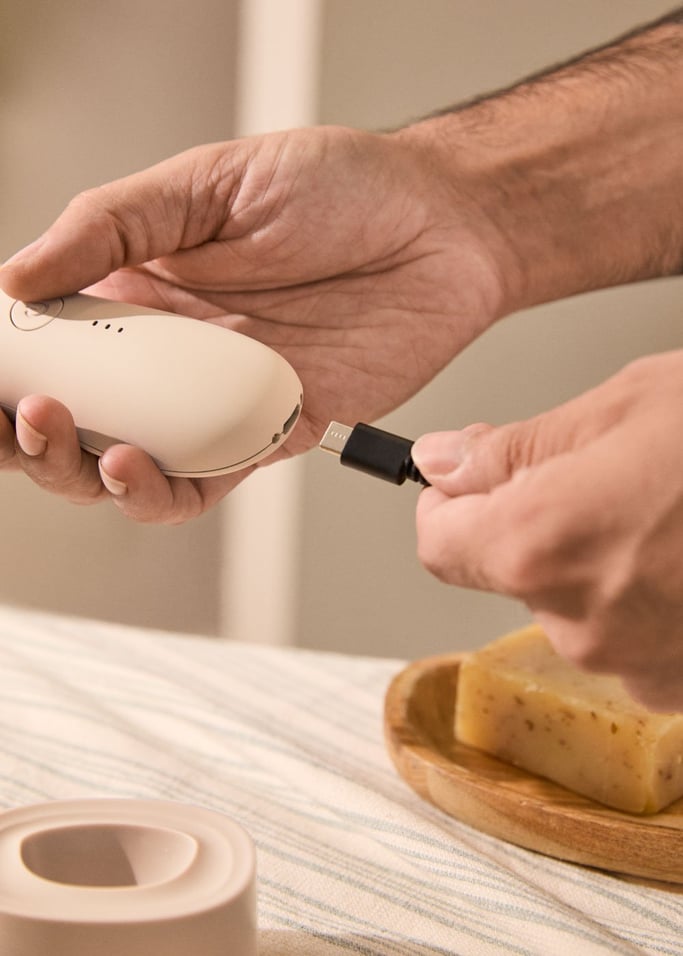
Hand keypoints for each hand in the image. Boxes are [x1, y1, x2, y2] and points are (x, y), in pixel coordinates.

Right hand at [0, 127, 507, 522]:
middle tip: (27, 418)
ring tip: (82, 446)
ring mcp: (218, 398)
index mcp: (139, 283)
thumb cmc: (338, 189)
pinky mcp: (273, 431)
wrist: (442, 230)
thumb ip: (114, 226)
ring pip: (132, 462)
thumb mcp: (211, 181)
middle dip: (33, 432)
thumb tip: (16, 277)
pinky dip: (167, 491)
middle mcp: (170, 350)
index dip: (9, 368)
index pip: (49, 337)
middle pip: (79, 413)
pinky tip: (142, 470)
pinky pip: (209, 480)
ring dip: (89, 472)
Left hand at [412, 351, 682, 709]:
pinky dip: (646, 596)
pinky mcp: (682, 686)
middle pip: (508, 572)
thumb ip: (516, 447)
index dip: (449, 505)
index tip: (472, 477)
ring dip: (596, 558)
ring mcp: (635, 664)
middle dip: (533, 522)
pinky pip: (631, 634)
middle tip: (602, 473)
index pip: (438, 544)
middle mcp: (575, 620)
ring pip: (573, 603)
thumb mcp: (623, 407)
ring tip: (666, 511)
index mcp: (538, 543)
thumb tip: (440, 462)